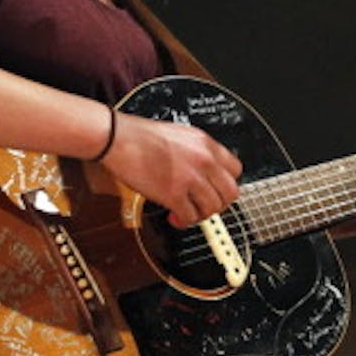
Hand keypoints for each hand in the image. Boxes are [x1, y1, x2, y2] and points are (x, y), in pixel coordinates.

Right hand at [100, 113, 241, 227]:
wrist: (119, 138)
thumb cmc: (142, 135)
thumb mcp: (181, 134)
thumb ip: (198, 151)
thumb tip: (206, 169)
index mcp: (206, 144)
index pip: (236, 169)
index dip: (226, 183)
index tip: (216, 189)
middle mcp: (203, 160)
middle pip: (230, 192)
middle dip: (218, 204)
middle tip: (205, 205)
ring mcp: (190, 178)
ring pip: (212, 208)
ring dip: (200, 215)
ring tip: (187, 212)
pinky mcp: (173, 194)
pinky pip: (190, 216)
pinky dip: (184, 221)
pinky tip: (175, 216)